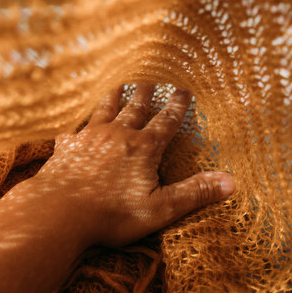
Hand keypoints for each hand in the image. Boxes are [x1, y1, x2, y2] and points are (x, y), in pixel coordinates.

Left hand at [36, 84, 235, 246]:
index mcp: (142, 148)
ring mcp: (89, 138)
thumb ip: (194, 193)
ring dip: (113, 97)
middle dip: (144, 93)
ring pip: (104, 110)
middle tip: (149, 78)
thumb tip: (231, 181)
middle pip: (134, 108)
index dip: (177, 106)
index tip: (183, 89)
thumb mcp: (160, 208)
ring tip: (118, 85)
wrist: (60, 213)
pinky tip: (72, 127)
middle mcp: (116, 135)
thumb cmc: (112, 214)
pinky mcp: (67, 148)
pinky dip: (76, 126)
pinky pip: (73, 130)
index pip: (166, 121)